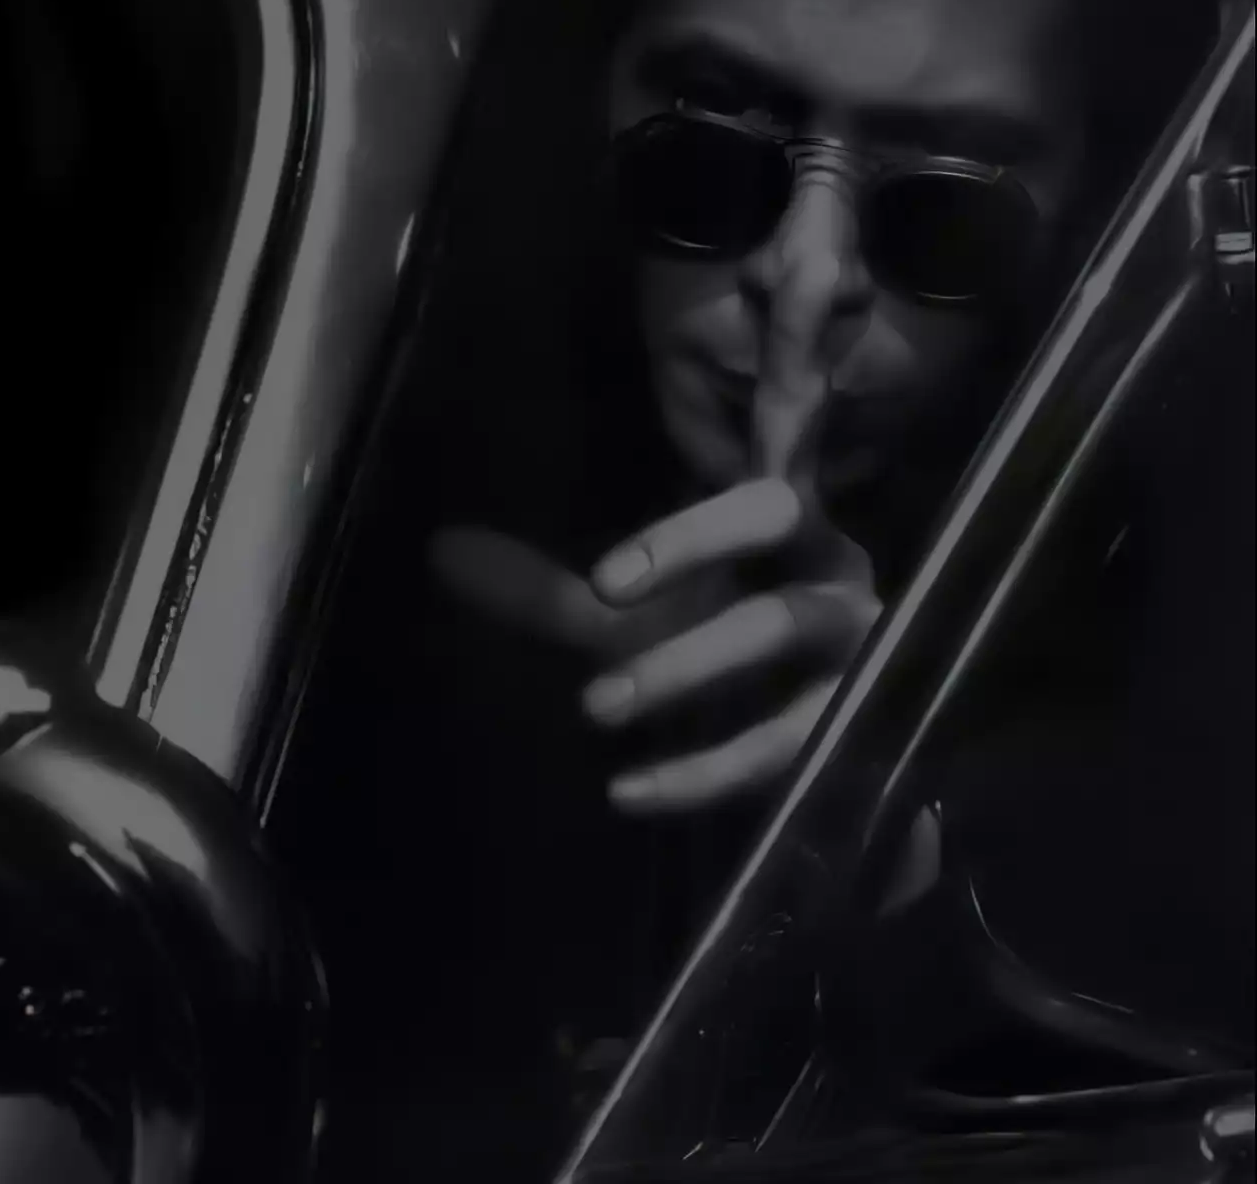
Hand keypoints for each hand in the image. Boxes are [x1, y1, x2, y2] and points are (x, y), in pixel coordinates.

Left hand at [432, 477, 880, 813]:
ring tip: (596, 717)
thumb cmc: (718, 623)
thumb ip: (552, 587)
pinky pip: (782, 773)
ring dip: (696, 723)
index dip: (689, 543)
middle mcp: (842, 604)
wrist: (816, 702)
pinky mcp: (852, 750)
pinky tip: (627, 790)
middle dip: (685, 654)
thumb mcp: (641, 602)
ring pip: (790, 712)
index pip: (763, 511)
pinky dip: (702, 782)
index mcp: (799, 540)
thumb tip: (441, 550)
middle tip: (591, 696)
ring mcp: (860, 685)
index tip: (603, 582)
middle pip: (778, 620)